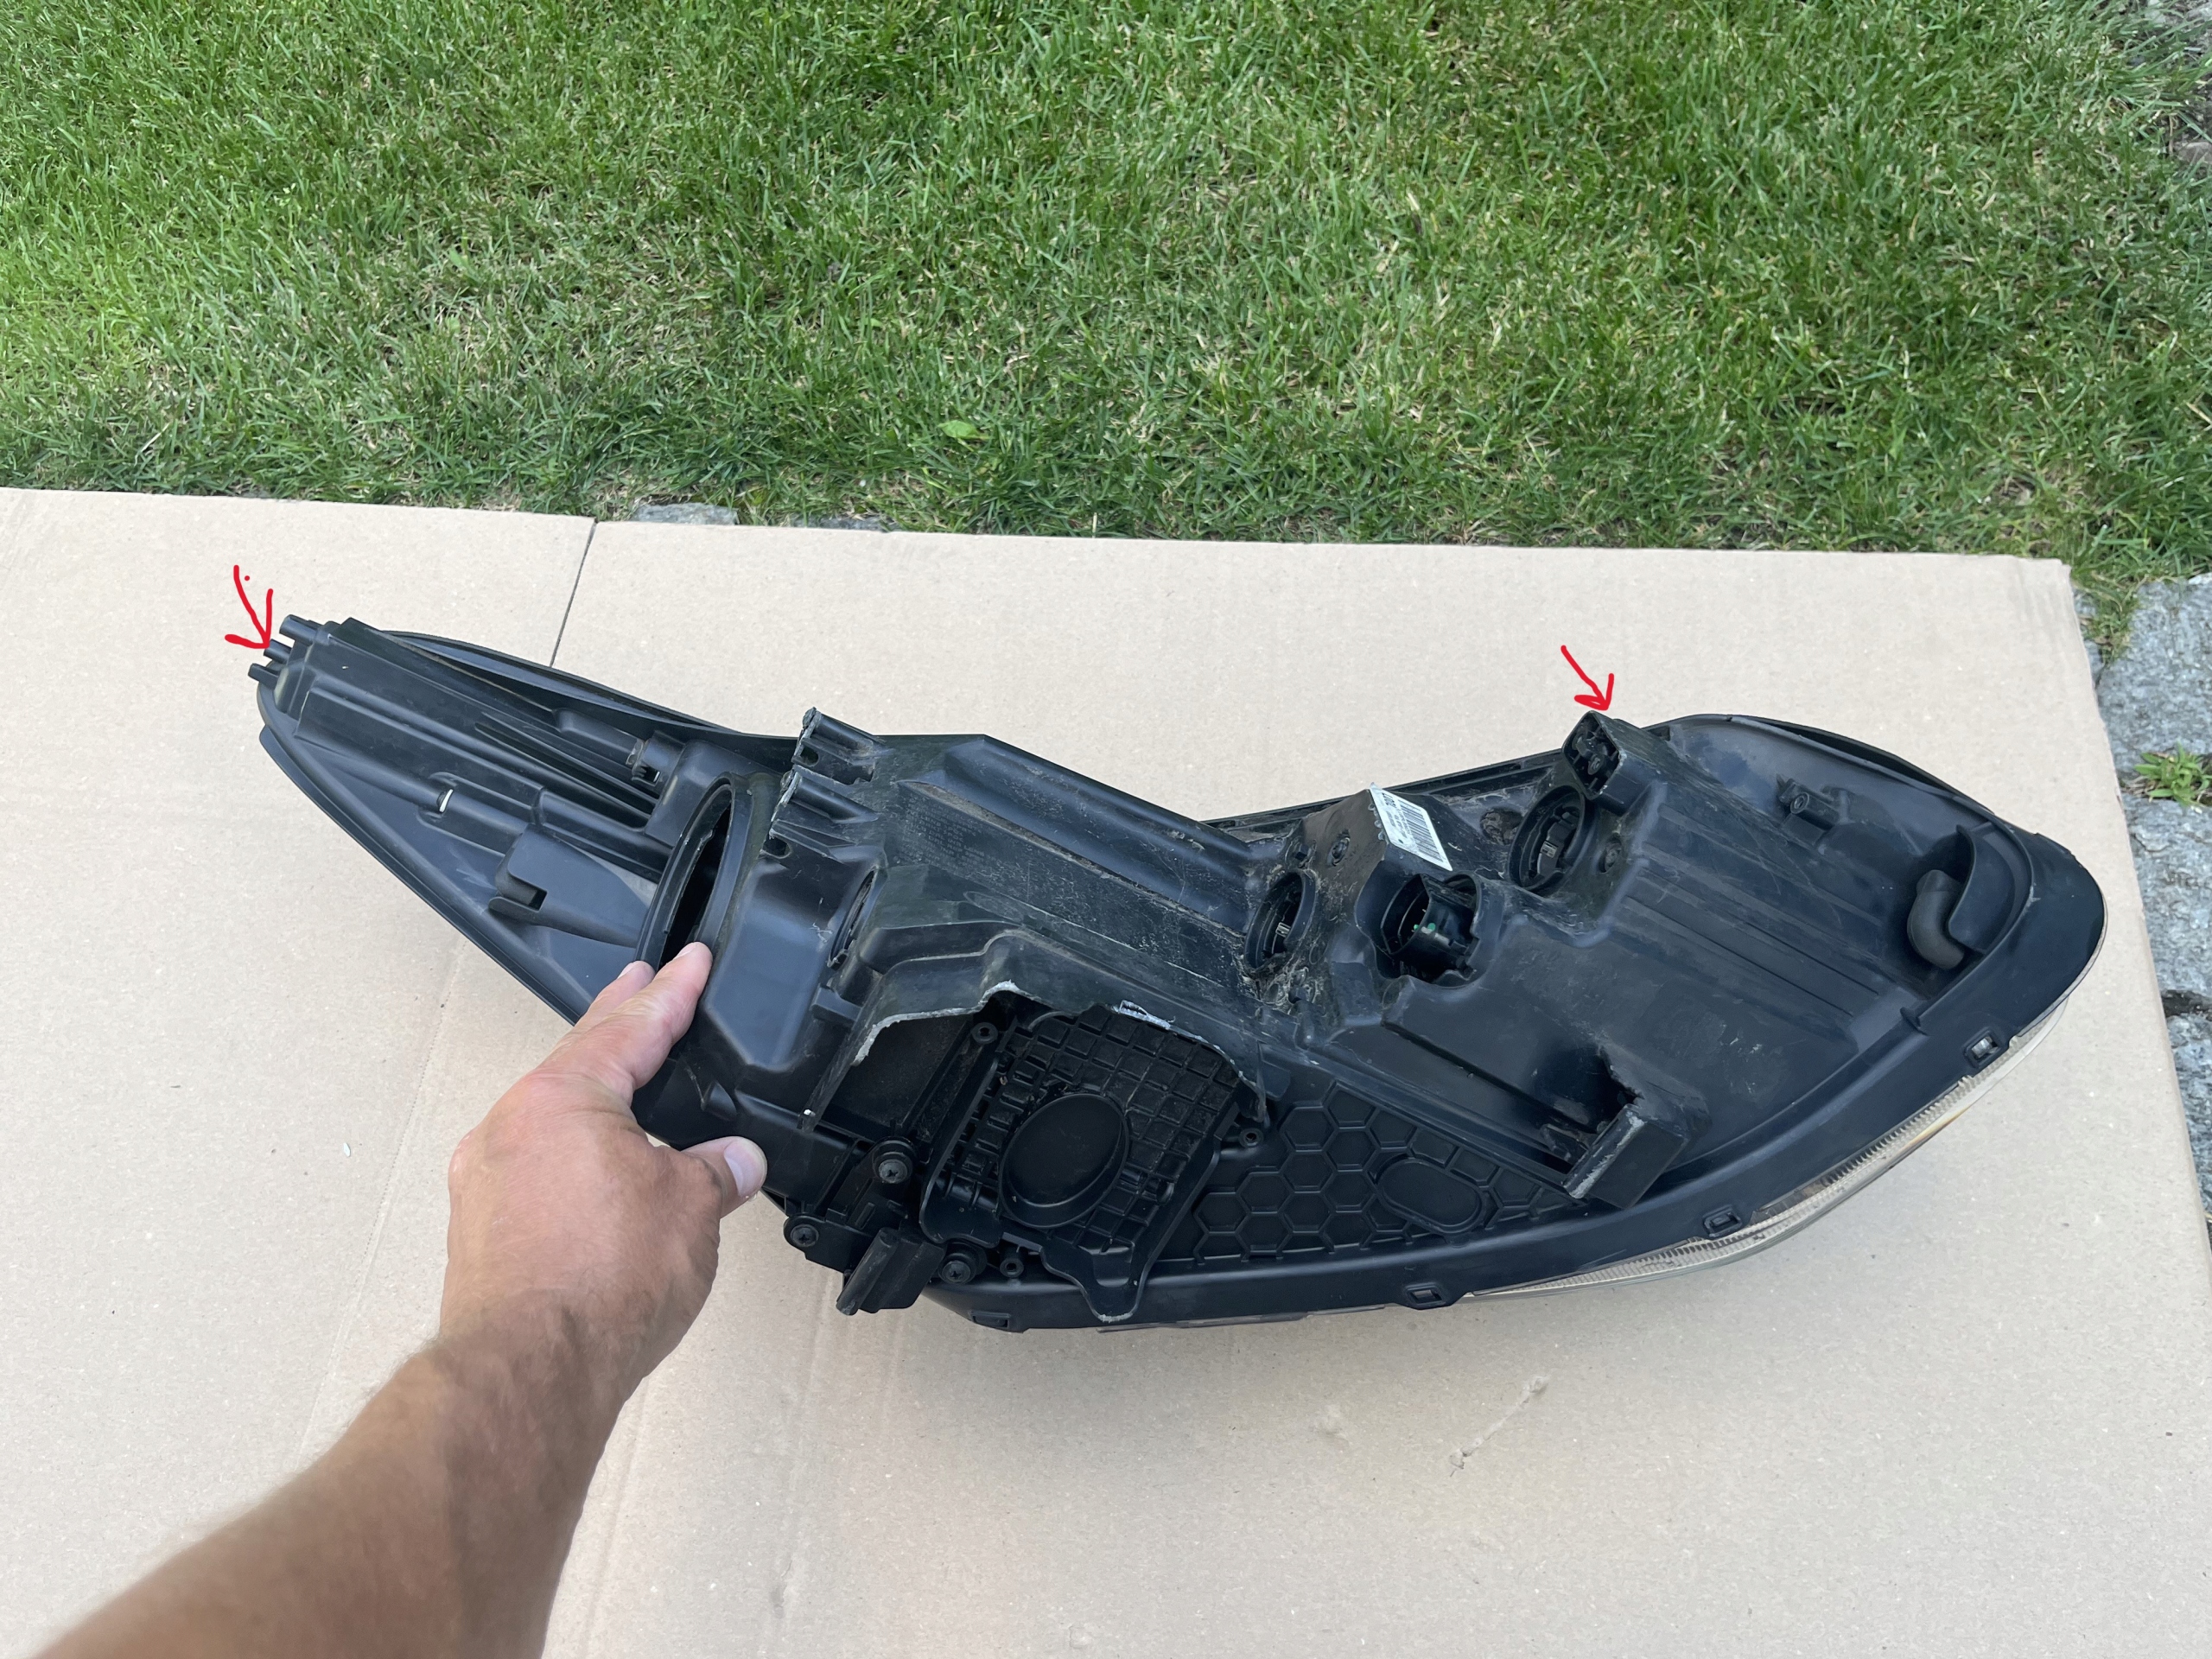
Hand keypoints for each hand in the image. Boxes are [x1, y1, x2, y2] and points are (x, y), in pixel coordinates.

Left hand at [440, 942, 765, 1406]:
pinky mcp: (477, 1234)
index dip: (670, 993)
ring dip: (590, 1096)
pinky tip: (596, 1177)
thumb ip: (716, 1171)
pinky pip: (531, 1170)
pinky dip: (569, 1158)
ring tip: (625, 1087)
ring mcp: (483, 1182)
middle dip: (617, 1024)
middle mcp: (509, 1127)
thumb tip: (736, 1161)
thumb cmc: (601, 1283)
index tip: (691, 962)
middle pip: (576, 1059)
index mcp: (562, 1096)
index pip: (631, 1026)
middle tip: (640, 987)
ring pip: (547, 1117)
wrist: (530, 1371)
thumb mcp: (691, 1209)